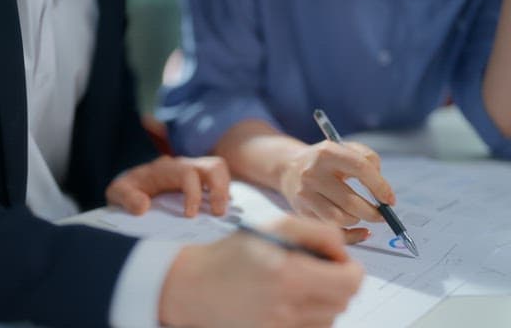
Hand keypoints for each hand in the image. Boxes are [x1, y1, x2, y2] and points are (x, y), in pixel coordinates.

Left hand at [105, 155, 229, 216]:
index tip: (190, 216)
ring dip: (226, 192)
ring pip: (220, 171)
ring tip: (221, 215)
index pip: (188, 174)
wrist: (130, 188)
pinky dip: (224, 198)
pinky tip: (220, 217)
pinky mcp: (202, 183)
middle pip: (213, 166)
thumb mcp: (117, 193)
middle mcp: (184, 167)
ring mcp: (196, 173)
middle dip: (220, 189)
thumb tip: (143, 206)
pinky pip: (220, 184)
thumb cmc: (127, 190)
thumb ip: (126, 198)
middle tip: (218, 214)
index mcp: (165, 169)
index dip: (193, 194)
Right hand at [159, 217, 363, 326]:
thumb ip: (317, 231)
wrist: (195, 287)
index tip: (337, 262)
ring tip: (299, 287)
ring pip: (330, 318)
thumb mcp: (273, 227)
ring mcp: (281, 327)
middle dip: (338, 283)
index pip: (351, 281)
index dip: (350, 268)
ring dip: (324, 301)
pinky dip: (309, 317)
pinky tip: (290, 303)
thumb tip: (343, 249)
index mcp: (289, 273)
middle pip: (344, 302)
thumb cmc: (232, 253)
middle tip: (318, 271)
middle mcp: (287, 306)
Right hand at [279, 140, 394, 238]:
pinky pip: (332, 230)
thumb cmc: (325, 161)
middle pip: (351, 202)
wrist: (289, 168)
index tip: (390, 200)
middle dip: (373, 213)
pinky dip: (351, 235)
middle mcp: (312, 174)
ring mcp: (305, 194)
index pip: (361, 169)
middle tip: (382, 215)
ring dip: (357, 220)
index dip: (380, 187)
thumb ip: (368, 159)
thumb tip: (383, 190)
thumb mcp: (345, 148)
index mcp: (327, 153)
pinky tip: (360, 231)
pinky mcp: (301, 211)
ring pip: (340, 219)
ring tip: (360, 214)